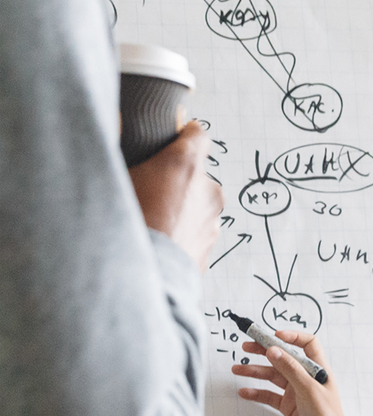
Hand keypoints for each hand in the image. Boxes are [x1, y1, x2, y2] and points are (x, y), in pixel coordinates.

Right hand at [127, 120, 222, 271]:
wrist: (139, 279)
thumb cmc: (122, 225)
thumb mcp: (115, 181)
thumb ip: (132, 163)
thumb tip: (128, 157)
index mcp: (185, 166)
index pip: (198, 135)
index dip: (183, 137)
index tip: (172, 142)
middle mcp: (208, 191)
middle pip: (196, 176)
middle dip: (177, 180)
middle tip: (147, 192)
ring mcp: (213, 222)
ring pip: (197, 206)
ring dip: (180, 209)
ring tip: (150, 223)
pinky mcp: (210, 247)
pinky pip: (195, 232)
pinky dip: (181, 233)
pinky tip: (158, 242)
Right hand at [232, 330, 343, 415]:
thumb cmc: (326, 415)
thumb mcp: (308, 389)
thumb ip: (290, 369)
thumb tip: (273, 350)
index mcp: (317, 368)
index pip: (307, 344)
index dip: (292, 336)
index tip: (274, 336)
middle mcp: (305, 377)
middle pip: (283, 357)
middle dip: (265, 351)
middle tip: (246, 346)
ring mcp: (296, 390)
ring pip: (272, 376)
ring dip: (255, 371)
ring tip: (237, 369)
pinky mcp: (288, 405)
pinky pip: (269, 395)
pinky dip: (256, 393)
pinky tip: (244, 392)